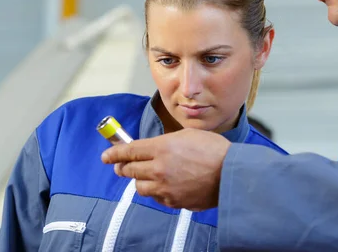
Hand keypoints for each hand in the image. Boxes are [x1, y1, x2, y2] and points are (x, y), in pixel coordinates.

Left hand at [101, 128, 230, 210]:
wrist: (231, 174)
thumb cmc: (214, 150)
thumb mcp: (188, 135)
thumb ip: (166, 141)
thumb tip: (154, 147)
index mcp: (161, 147)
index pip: (128, 151)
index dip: (113, 153)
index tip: (106, 156)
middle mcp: (158, 168)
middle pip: (129, 170)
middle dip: (122, 167)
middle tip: (121, 166)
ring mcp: (164, 187)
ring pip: (140, 186)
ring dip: (140, 180)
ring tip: (147, 176)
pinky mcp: (173, 201)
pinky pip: (157, 197)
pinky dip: (157, 191)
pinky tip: (166, 185)